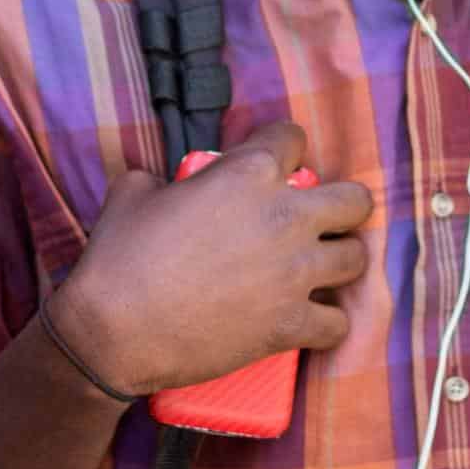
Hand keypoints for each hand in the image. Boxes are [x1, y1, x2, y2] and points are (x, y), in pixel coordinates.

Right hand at [48, 121, 373, 395]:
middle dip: (344, 206)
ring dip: (340, 261)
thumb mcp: (134, 189)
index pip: (293, 138)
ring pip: (357, 258)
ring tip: (320, 269)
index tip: (276, 165)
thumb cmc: (118, 256)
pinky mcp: (290, 325)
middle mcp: (285, 217)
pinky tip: (311, 319)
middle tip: (322, 219)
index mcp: (249, 172)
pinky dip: (328, 322)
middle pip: (355, 199)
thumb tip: (171, 184)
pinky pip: (339, 323)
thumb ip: (167, 176)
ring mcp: (294, 273)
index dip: (282, 147)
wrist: (112, 330)